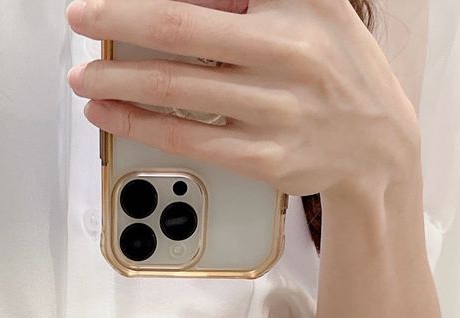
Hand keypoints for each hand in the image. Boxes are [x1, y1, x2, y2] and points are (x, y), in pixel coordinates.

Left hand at [65, 0, 419, 199]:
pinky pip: (189, 139)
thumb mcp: (313, 4)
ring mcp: (276, 111)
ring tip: (85, 77)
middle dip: (119, 21)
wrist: (378, 146)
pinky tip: (111, 115)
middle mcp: (288, 54)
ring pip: (177, 91)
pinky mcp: (265, 159)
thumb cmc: (333, 66)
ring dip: (118, 82)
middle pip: (181, 30)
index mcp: (298, 5)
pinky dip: (140, 126)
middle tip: (81, 17)